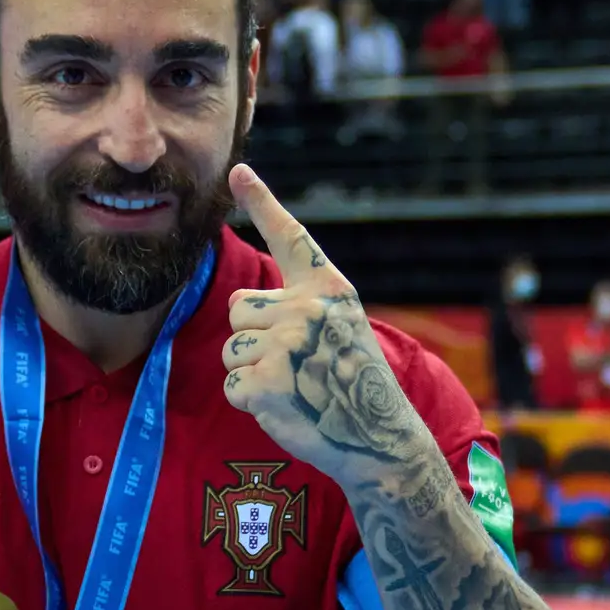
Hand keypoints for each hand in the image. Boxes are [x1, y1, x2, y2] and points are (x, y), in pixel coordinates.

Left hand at [222, 165, 418, 485]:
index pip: (290, 236)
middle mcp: (308, 307)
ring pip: (230, 347)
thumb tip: (242, 303)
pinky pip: (232, 384)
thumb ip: (301, 305)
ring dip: (251, 371)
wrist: (379, 438)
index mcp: (328, 288)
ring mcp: (288, 344)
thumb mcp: (341, 328)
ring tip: (294, 386)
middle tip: (299, 365)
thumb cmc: (354, 383)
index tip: (238, 171)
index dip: (262, 200)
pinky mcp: (268, 381)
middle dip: (255, 337)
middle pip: (239, 307)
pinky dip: (250, 402)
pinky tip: (286, 406)